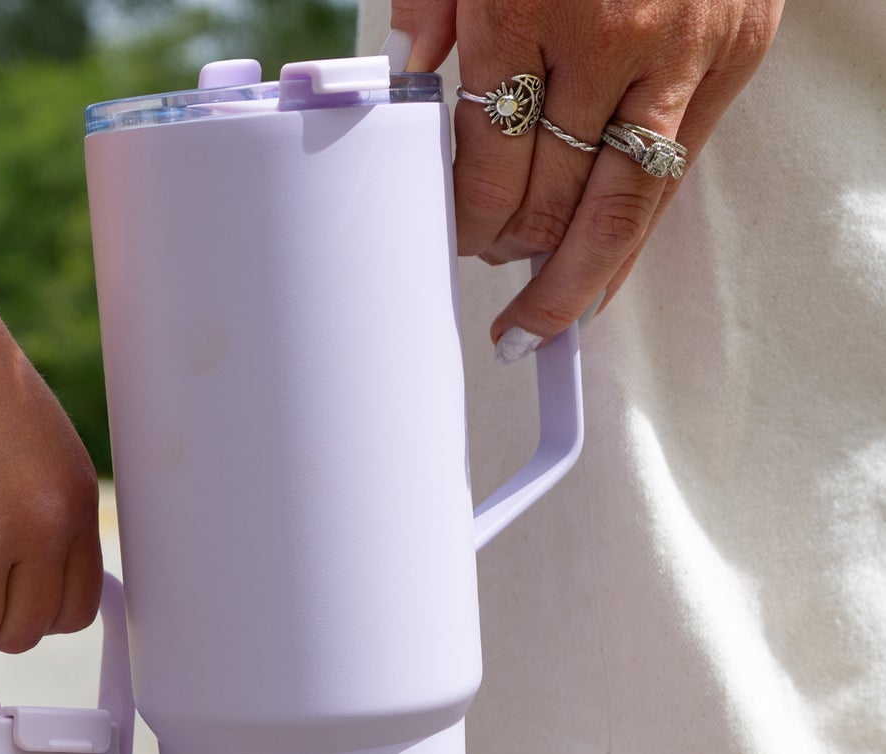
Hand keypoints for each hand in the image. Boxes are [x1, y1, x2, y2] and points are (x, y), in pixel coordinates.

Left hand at [391, 0, 783, 354]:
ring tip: (542, 330)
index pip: (490, 166)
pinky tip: (604, 274)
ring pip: (624, 212)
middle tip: (491, 282)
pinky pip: (673, 176)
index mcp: (532, 6)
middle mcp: (615, 41)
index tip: (458, 237)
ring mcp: (687, 52)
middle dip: (512, 254)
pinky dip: (633, 235)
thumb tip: (407, 70)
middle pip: (552, 202)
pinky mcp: (737, 55)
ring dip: (578, 285)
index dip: (468, 220)